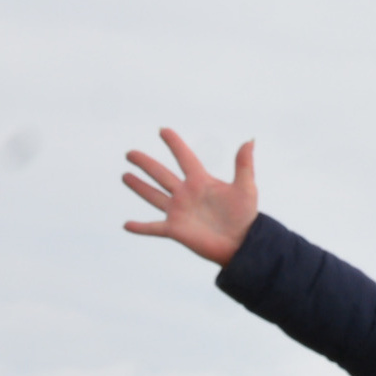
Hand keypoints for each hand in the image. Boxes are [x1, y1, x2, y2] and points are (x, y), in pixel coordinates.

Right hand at [122, 128, 259, 265]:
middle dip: (146, 163)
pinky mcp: (175, 230)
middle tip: (130, 153)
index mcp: (201, 182)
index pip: (185, 158)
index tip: (163, 130)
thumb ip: (244, 165)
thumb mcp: (246, 188)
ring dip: (139, 186)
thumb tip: (250, 140)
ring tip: (125, 176)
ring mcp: (179, 211)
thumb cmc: (246, 217)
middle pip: (161, 174)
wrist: (243, 244)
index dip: (175, 144)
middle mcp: (186, 194)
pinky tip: (127, 225)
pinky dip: (140, 227)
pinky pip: (154, 228)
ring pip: (153, 195)